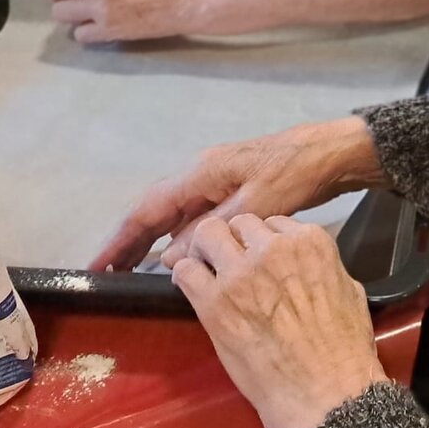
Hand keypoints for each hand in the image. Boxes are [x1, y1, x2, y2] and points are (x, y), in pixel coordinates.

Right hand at [88, 116, 378, 270]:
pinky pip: (192, 213)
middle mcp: (201, 172)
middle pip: (154, 210)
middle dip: (129, 241)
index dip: (120, 239)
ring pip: (173, 212)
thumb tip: (168, 258)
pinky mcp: (231, 188)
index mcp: (201, 172)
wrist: (332, 153)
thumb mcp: (255, 206)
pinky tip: (175, 257)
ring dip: (151, 240)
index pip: (147, 208)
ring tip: (129, 271)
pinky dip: (177, 235)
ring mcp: (216, 179)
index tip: (97, 264)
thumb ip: (211, 231)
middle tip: (106, 274)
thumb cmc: (295, 174)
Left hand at [174, 215, 386, 427]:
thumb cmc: (343, 348)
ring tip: (208, 270)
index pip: (273, 222)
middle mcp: (273, 248)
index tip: (258, 259)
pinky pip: (185, 270)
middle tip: (231, 264)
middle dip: (234, 241)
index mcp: (309, 241)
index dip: (263, 242)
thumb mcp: (348, 290)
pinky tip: (192, 287)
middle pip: (239, 223)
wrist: (324, 392)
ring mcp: (241, 274)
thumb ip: (321, 266)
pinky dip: (185, 275)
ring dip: (206, 251)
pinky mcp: (214, 303)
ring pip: (208, 233)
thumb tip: (307, 265)